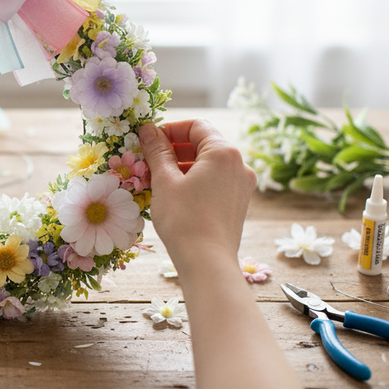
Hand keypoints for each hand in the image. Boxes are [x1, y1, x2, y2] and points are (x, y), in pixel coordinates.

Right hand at [139, 119, 255, 271]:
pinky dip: (195, 180)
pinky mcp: (238, 202)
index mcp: (224, 152)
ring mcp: (242, 185)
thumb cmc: (184, 219)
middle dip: (174, 149)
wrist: (207, 262)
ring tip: (157, 180)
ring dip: (182, 166)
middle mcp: (239, 164)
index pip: (196, 126)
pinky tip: (174, 195)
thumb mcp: (165, 181)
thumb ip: (157, 150)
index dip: (170, 129)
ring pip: (208, 164)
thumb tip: (147, 129)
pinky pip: (215, 180)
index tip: (149, 141)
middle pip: (203, 143)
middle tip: (149, 161)